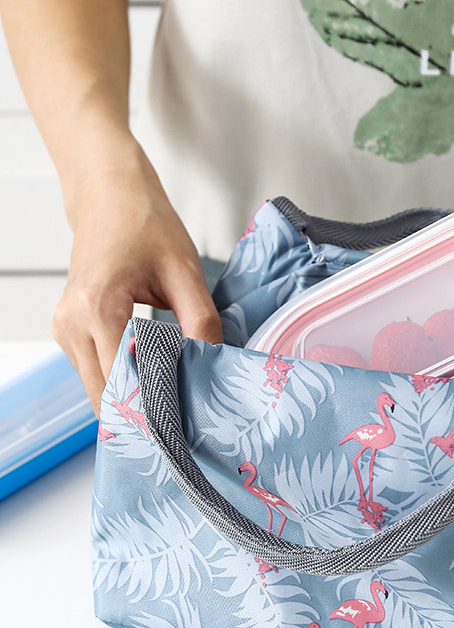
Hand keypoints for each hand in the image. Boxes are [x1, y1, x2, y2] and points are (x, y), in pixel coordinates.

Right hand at [53, 144, 222, 416]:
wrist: (110, 195)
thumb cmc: (144, 225)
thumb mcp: (184, 271)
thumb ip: (200, 322)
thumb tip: (214, 366)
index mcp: (97, 308)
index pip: (123, 382)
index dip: (154, 410)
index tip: (184, 432)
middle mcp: (72, 325)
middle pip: (106, 395)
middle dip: (144, 414)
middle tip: (186, 431)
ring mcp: (66, 331)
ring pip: (99, 389)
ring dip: (133, 401)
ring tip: (175, 409)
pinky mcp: (72, 332)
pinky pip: (97, 372)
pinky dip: (124, 384)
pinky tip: (155, 385)